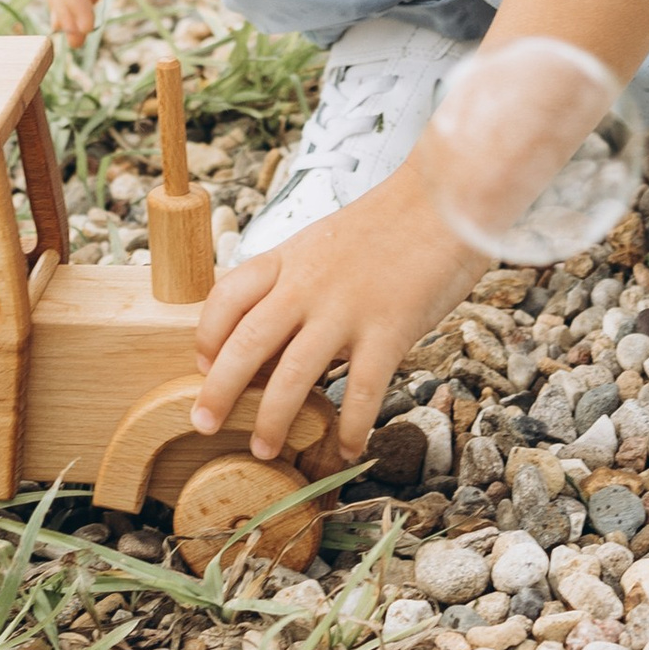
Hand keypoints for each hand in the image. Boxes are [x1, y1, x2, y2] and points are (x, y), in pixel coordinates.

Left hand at [191, 161, 471, 462]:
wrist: (445, 199)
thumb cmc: (390, 223)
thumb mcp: (325, 240)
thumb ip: (298, 278)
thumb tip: (275, 327)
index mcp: (288, 258)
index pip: (227, 296)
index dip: (207, 335)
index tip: (202, 364)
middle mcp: (307, 286)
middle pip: (247, 344)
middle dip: (219, 391)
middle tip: (203, 423)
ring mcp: (346, 310)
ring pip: (293, 377)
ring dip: (273, 420)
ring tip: (264, 450)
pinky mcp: (389, 331)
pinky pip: (361, 392)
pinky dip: (352, 428)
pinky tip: (349, 450)